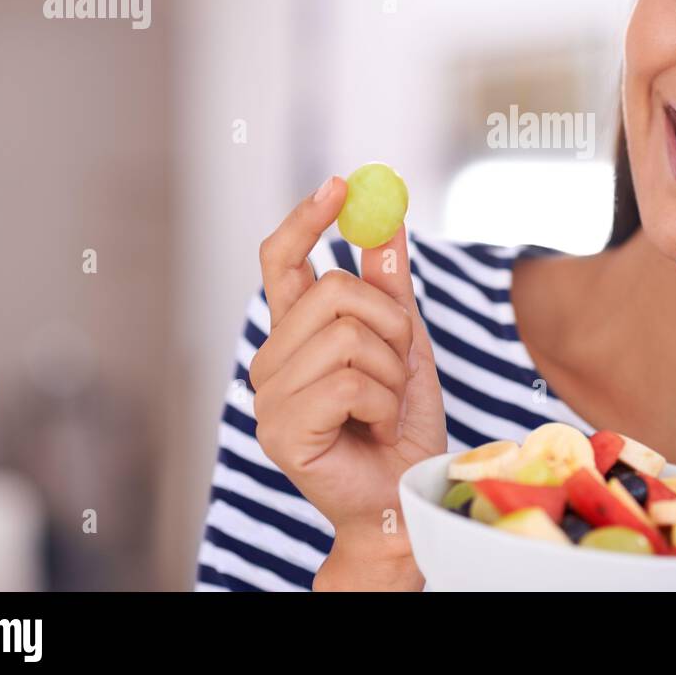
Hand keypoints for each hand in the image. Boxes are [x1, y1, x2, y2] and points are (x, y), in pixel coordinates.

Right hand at [249, 177, 446, 584]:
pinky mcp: (282, 432)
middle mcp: (270, 360)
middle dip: (390, 321)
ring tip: (387, 405)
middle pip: (332, 290)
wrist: (406, 491)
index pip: (279, 261)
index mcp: (292, 335)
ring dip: (391, 370)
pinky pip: (349, 381)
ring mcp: (269, 398)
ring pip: (347, 336)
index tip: (340, 184)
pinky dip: (384, 402)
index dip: (306, 218)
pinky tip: (379, 428)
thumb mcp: (403, 340)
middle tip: (401, 361)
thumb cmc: (401, 421)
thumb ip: (389, 282)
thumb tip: (388, 215)